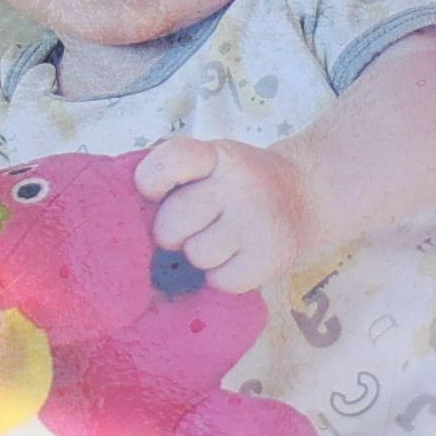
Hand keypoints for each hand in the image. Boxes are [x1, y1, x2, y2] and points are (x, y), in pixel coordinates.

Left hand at [136, 135, 322, 291]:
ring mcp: (257, 221)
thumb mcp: (211, 163)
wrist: (306, 195)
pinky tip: (240, 257)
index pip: (169, 162)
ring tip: (225, 239)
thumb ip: (175, 178)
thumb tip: (129, 219)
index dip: (151, 182)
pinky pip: (220, 280)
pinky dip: (224, 276)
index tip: (155, 193)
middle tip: (198, 224)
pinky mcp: (270, 257)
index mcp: (216, 155)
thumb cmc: (238, 184)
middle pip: (171, 225)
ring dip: (202, 254)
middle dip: (175, 231)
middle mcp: (239, 184)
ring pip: (195, 255)